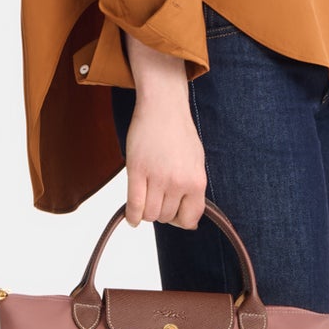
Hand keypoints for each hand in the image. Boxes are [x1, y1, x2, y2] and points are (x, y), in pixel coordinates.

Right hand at [122, 33, 206, 228]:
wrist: (163, 108)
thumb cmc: (179, 132)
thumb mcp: (196, 162)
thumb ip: (193, 190)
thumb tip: (190, 220)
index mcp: (196, 181)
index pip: (190, 219)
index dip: (181, 221)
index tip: (175, 214)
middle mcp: (178, 182)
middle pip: (166, 217)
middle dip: (161, 212)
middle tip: (157, 198)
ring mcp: (157, 177)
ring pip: (150, 214)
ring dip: (146, 212)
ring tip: (146, 199)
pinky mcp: (137, 171)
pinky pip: (134, 205)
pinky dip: (132, 217)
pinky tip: (131, 218)